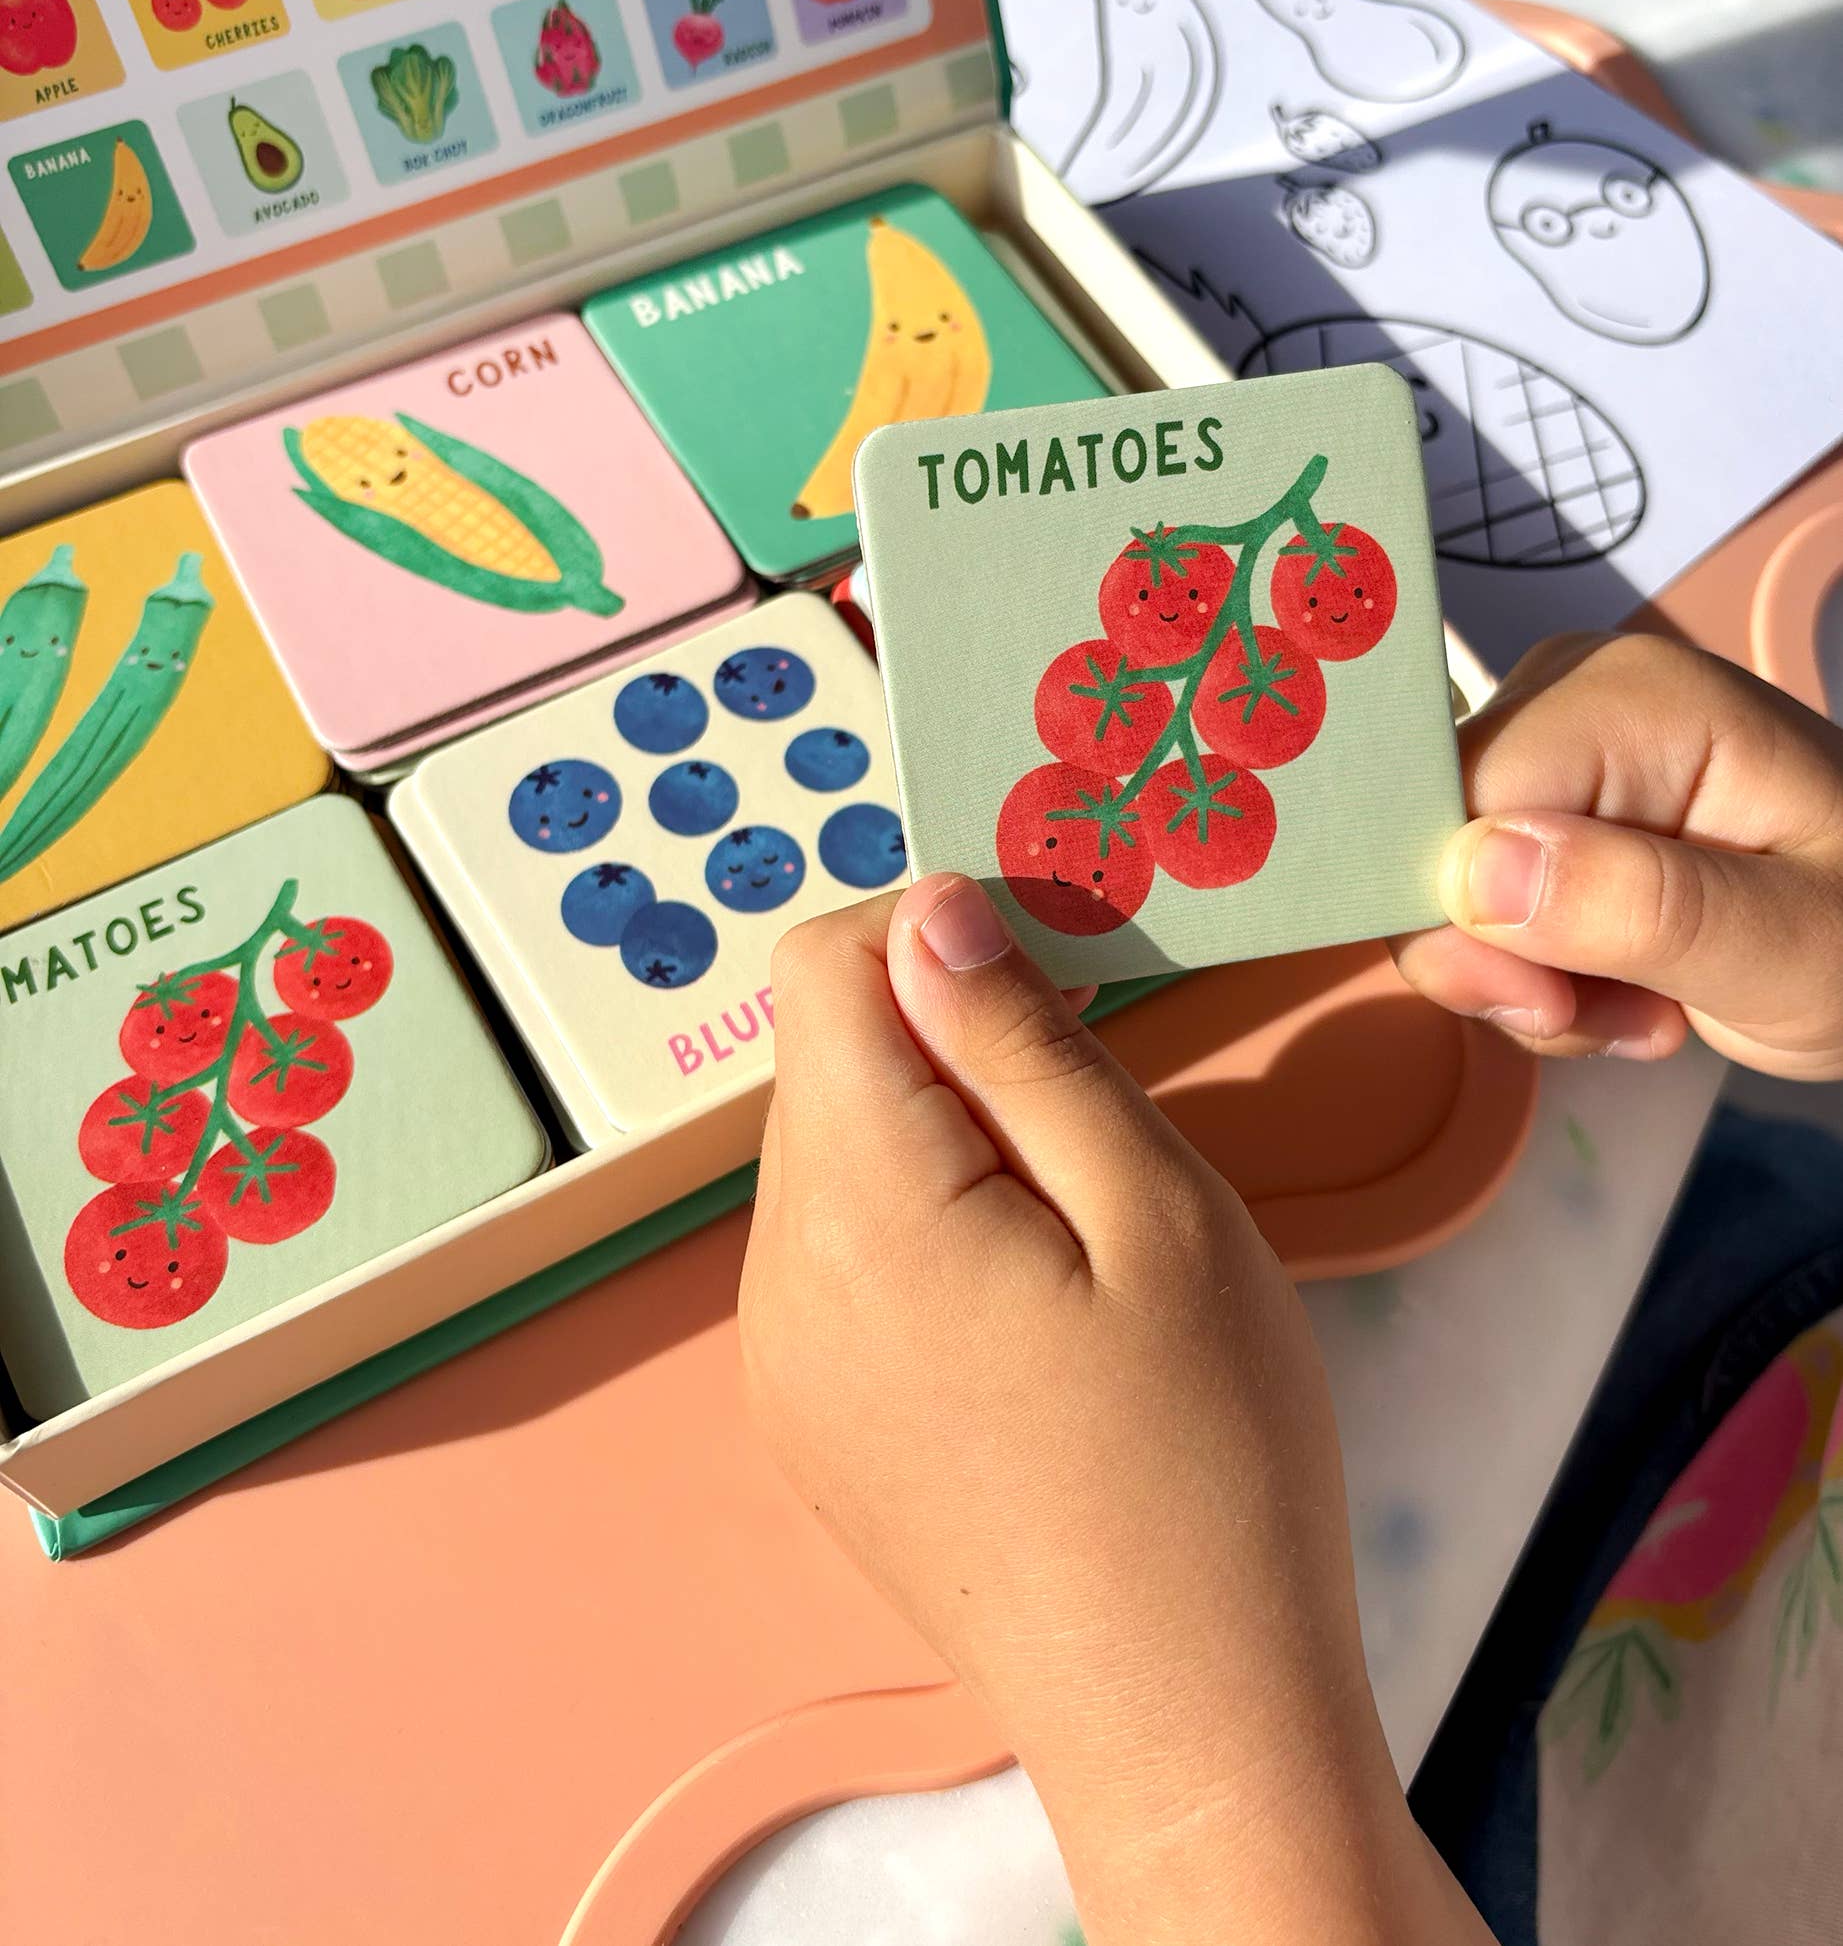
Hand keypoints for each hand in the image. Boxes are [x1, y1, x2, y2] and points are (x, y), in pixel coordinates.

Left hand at [741, 876, 1490, 1945]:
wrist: (1183, 1718)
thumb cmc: (1208, 1461)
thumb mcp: (1157, 1215)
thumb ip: (1024, 1047)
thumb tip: (932, 910)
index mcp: (858, 1208)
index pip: (821, 968)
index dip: (934, 930)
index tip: (1058, 968)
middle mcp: (776, 1274)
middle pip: (824, 1060)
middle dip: (945, 1036)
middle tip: (1094, 1107)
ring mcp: (778, 1357)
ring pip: (831, 1152)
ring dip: (937, 1131)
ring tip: (1074, 1223)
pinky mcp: (805, 1417)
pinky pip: (833, 1253)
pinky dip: (916, 1221)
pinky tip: (1028, 1305)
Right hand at [1396, 633, 1842, 1074]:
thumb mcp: (1787, 947)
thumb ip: (1639, 907)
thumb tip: (1468, 872)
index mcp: (1622, 697)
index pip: (1445, 799)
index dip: (1465, 919)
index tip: (1552, 1001)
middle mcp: (1565, 695)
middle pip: (1429, 846)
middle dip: (1504, 963)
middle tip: (1628, 1014)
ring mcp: (1551, 745)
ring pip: (1445, 889)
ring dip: (1532, 982)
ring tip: (1648, 1006)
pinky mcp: (1546, 798)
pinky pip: (1476, 900)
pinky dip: (1539, 971)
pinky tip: (1631, 986)